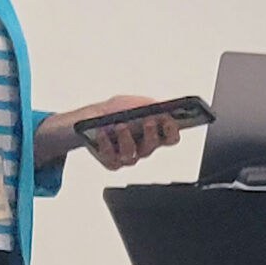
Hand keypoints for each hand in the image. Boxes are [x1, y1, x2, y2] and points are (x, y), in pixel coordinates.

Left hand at [53, 95, 185, 170]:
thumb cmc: (117, 109)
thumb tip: (158, 108)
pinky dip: (105, 143)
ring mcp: (128, 157)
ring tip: (121, 125)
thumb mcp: (135, 102)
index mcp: (155, 134)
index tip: (168, 120)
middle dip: (151, 133)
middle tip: (148, 120)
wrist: (93, 116)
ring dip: (126, 139)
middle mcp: (144, 148)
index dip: (172, 131)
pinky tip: (102, 132)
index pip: (171, 138)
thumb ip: (149, 105)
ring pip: (131, 154)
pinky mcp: (111, 162)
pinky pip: (111, 157)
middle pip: (152, 145)